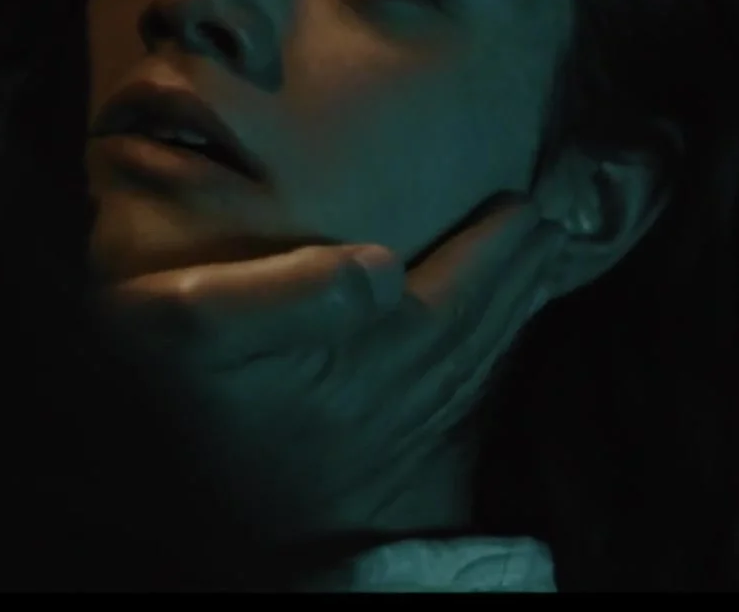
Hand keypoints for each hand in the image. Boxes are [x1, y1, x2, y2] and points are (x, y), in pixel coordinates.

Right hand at [101, 199, 565, 534]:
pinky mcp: (379, 467)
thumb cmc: (183, 415)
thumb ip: (279, 292)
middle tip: (555, 227)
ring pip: (475, 366)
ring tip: (539, 270)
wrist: (201, 533)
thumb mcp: (195, 333)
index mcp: (369, 353)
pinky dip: (485, 366)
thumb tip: (380, 264)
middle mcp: (398, 395)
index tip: (530, 204)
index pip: (458, 291)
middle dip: (521, 274)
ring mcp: (393, 436)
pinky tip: (485, 349)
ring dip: (513, 315)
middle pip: (481, 327)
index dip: (497, 249)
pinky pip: (458, 405)